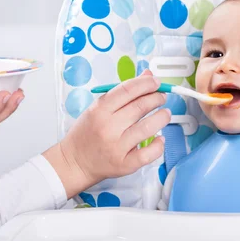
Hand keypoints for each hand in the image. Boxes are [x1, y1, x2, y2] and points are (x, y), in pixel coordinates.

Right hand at [43, 70, 170, 198]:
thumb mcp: (98, 108)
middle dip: (157, 98)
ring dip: (162, 117)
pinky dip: (159, 144)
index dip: (146, 83)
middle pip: (140, 107)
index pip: (128, 90)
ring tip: (165, 114)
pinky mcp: (125, 164)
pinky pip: (148, 154)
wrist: (75, 162)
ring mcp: (117, 147)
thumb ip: (123, 92)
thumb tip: (147, 76)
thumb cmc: (87, 133)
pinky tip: (160, 138)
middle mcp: (108, 127)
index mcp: (100, 110)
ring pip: (148, 128)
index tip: (156, 82)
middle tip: (162, 97)